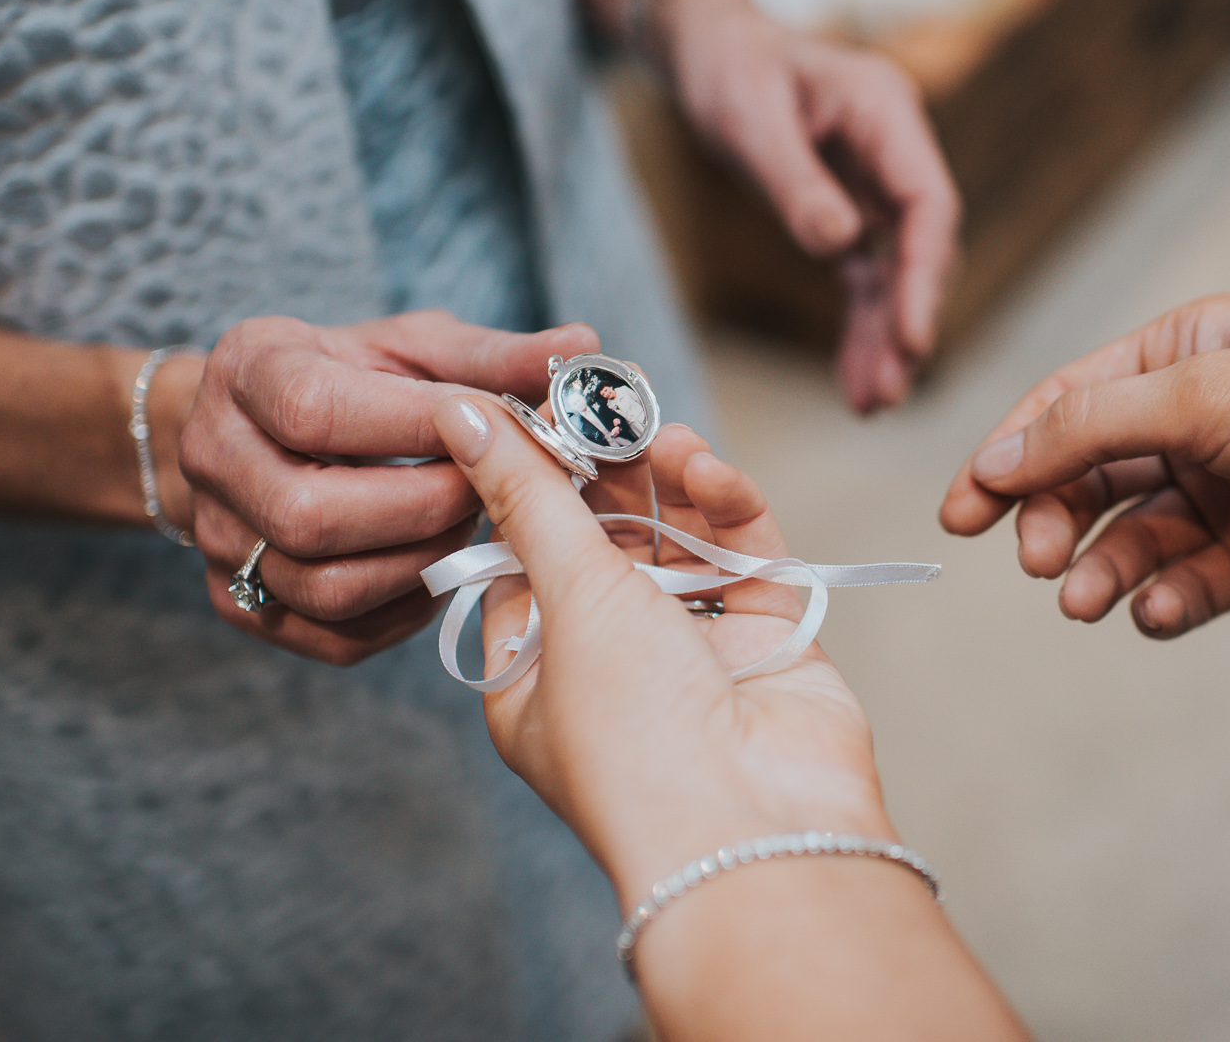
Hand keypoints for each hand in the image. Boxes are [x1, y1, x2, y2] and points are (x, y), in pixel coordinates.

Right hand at [174, 310, 597, 664]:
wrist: (257, 430)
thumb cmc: (350, 377)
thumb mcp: (410, 346)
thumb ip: (490, 356)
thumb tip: (585, 349)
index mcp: (248, 372)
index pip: (317, 413)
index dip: (417, 428)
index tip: (493, 426)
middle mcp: (213, 459)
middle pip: (314, 516)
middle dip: (425, 507)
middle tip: (490, 490)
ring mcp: (220, 541)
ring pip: (326, 587)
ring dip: (421, 562)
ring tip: (467, 525)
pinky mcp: (239, 605)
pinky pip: (333, 636)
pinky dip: (405, 611)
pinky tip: (437, 566)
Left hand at [429, 398, 891, 899]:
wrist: (755, 828)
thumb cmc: (634, 735)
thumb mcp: (565, 597)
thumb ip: (527, 494)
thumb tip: (461, 414)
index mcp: (535, 676)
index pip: (522, 557)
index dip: (531, 483)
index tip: (538, 409)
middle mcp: (613, 666)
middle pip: (607, 541)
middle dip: (610, 471)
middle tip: (610, 401)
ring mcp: (695, 654)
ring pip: (680, 540)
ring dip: (670, 482)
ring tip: (664, 433)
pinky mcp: (768, 642)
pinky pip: (746, 556)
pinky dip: (730, 509)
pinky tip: (712, 472)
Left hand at [660, 0, 960, 413]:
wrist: (710, 49)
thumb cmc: (729, 65)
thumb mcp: (749, 116)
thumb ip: (795, 180)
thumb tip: (841, 243)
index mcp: (887, 111)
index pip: (928, 204)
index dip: (926, 274)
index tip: (914, 338)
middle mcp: (896, 150)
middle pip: (923, 247)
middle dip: (910, 320)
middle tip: (891, 390)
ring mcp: (878, 184)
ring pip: (900, 272)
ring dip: (889, 336)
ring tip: (875, 404)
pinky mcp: (852, 211)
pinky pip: (868, 277)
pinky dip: (864, 326)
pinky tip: (858, 381)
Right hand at [940, 296, 1229, 638]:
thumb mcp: (1202, 398)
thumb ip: (1087, 430)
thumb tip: (994, 458)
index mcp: (1180, 355)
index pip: (1064, 405)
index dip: (1006, 456)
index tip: (960, 514)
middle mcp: (1199, 420)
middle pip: (1088, 475)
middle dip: (1053, 519)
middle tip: (1038, 558)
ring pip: (1132, 537)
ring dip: (1100, 568)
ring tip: (1086, 599)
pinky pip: (1189, 583)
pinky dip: (1162, 600)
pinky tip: (1153, 610)